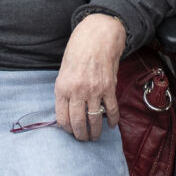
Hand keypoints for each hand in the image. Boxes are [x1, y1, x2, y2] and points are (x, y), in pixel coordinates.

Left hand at [54, 13, 126, 141]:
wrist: (98, 36)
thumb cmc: (78, 51)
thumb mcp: (64, 71)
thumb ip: (65, 90)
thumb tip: (68, 110)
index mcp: (62, 88)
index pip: (62, 118)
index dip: (67, 129)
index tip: (70, 132)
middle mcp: (77, 91)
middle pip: (78, 122)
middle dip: (81, 135)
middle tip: (83, 139)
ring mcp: (94, 90)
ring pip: (94, 119)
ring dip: (95, 132)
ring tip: (95, 137)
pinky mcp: (109, 88)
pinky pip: (111, 109)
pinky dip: (113, 120)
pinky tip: (112, 125)